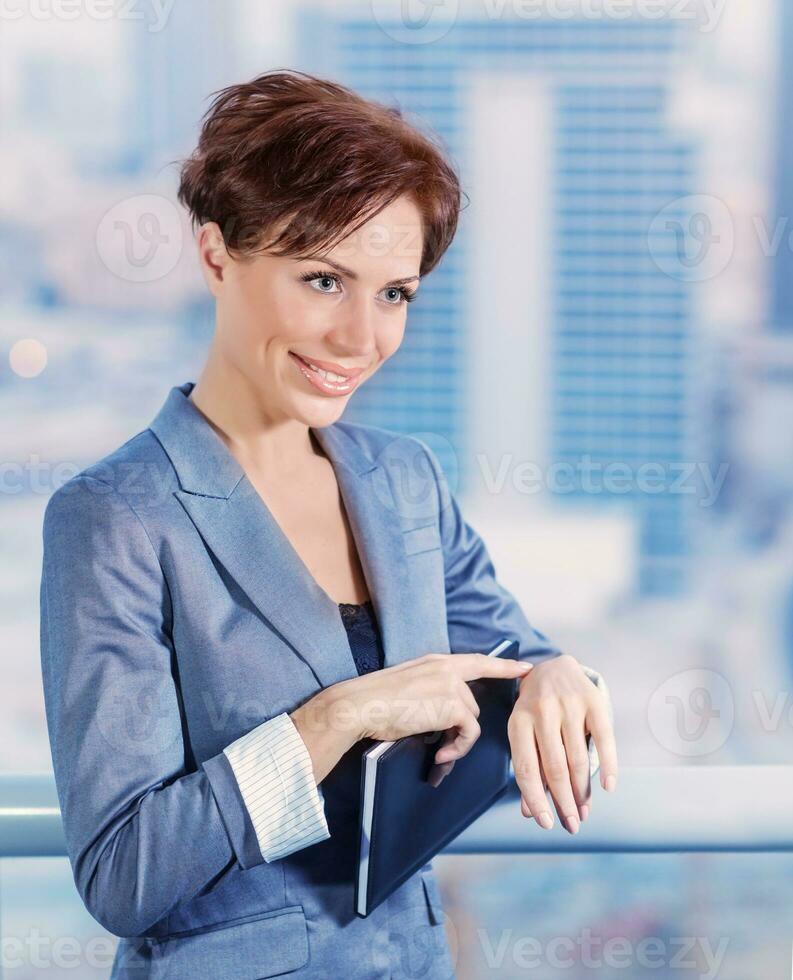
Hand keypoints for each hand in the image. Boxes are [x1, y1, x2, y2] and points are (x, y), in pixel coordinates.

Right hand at [292, 651, 530, 787]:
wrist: (361, 704)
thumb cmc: (375, 702)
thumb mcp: (408, 687)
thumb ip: (430, 692)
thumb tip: (441, 716)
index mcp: (435, 662)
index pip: (477, 661)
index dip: (502, 665)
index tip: (524, 667)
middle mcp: (446, 668)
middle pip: (472, 703)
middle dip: (460, 726)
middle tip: (444, 745)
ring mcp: (451, 685)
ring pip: (470, 719)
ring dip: (458, 738)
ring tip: (438, 750)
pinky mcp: (453, 705)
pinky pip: (468, 732)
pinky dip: (458, 747)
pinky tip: (441, 753)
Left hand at [508, 653, 616, 833]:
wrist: (554, 665)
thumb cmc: (537, 708)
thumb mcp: (524, 731)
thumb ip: (529, 768)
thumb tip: (529, 812)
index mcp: (519, 721)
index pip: (526, 768)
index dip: (536, 799)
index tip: (546, 823)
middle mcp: (542, 712)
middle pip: (554, 768)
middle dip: (564, 802)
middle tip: (572, 825)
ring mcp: (568, 705)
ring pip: (578, 759)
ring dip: (582, 791)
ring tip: (584, 811)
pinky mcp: (593, 701)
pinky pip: (603, 739)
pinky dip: (607, 766)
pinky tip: (608, 787)